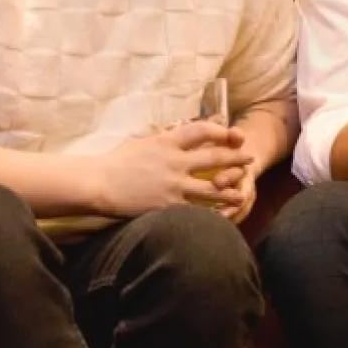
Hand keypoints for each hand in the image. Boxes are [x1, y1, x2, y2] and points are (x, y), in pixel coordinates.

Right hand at [95, 121, 253, 216]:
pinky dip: (210, 213)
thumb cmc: (115, 162)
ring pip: (211, 187)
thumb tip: (175, 131)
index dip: (221, 131)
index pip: (202, 130)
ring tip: (244, 194)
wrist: (97, 184)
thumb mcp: (141, 142)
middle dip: (235, 157)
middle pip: (214, 157)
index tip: (232, 133)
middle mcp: (174, 161)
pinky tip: (221, 217)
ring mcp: (173, 184)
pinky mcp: (168, 205)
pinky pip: (195, 210)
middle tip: (250, 159)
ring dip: (230, 190)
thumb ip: (162, 139)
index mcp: (167, 141)